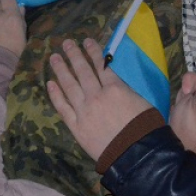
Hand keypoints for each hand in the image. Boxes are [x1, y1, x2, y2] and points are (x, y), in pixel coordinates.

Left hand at [47, 38, 151, 162]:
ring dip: (61, 70)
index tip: (87, 41)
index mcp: (115, 88)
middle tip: (67, 43)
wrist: (136, 155)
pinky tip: (50, 83)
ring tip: (54, 57)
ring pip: (69, 85)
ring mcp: (84, 110)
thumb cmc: (146, 129)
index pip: (102, 65)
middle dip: (75, 55)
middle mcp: (96, 95)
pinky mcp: (76, 126)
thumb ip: (128, 91)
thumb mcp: (143, 103)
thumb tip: (118, 83)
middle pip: (83, 71)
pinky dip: (56, 94)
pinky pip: (63, 107)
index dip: (94, 52)